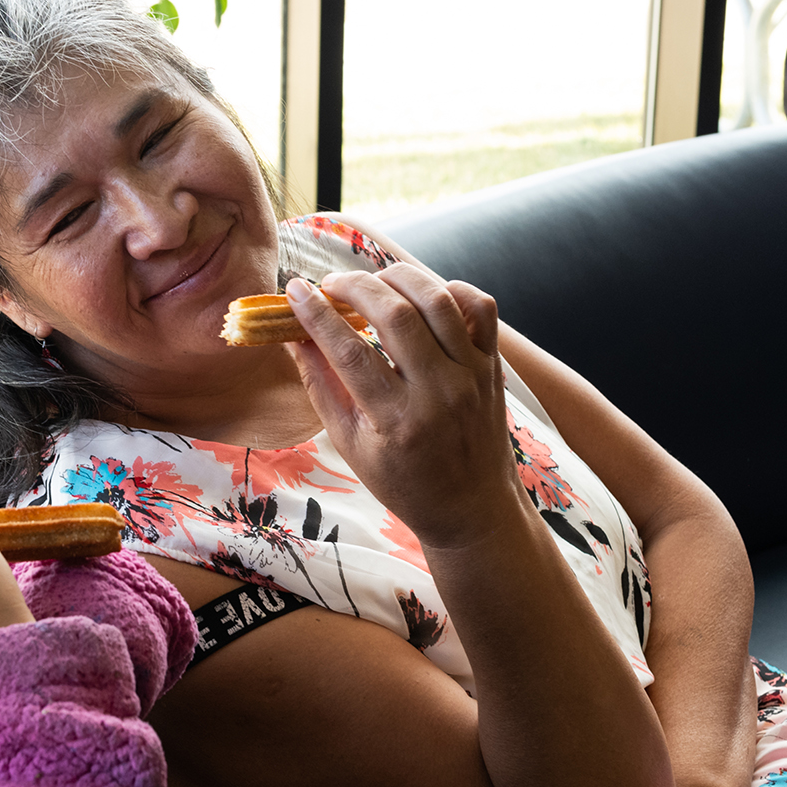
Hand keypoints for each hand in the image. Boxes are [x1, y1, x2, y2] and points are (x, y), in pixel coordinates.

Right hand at [283, 265, 519, 549]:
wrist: (473, 508)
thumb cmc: (404, 481)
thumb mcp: (350, 444)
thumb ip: (321, 387)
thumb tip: (294, 337)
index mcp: (397, 420)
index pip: (350, 352)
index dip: (317, 315)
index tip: (294, 291)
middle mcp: (439, 393)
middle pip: (396, 315)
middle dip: (355, 287)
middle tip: (331, 284)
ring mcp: (472, 376)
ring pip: (438, 300)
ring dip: (398, 279)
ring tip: (372, 283)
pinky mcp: (493, 366)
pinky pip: (480, 307)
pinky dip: (450, 289)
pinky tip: (421, 295)